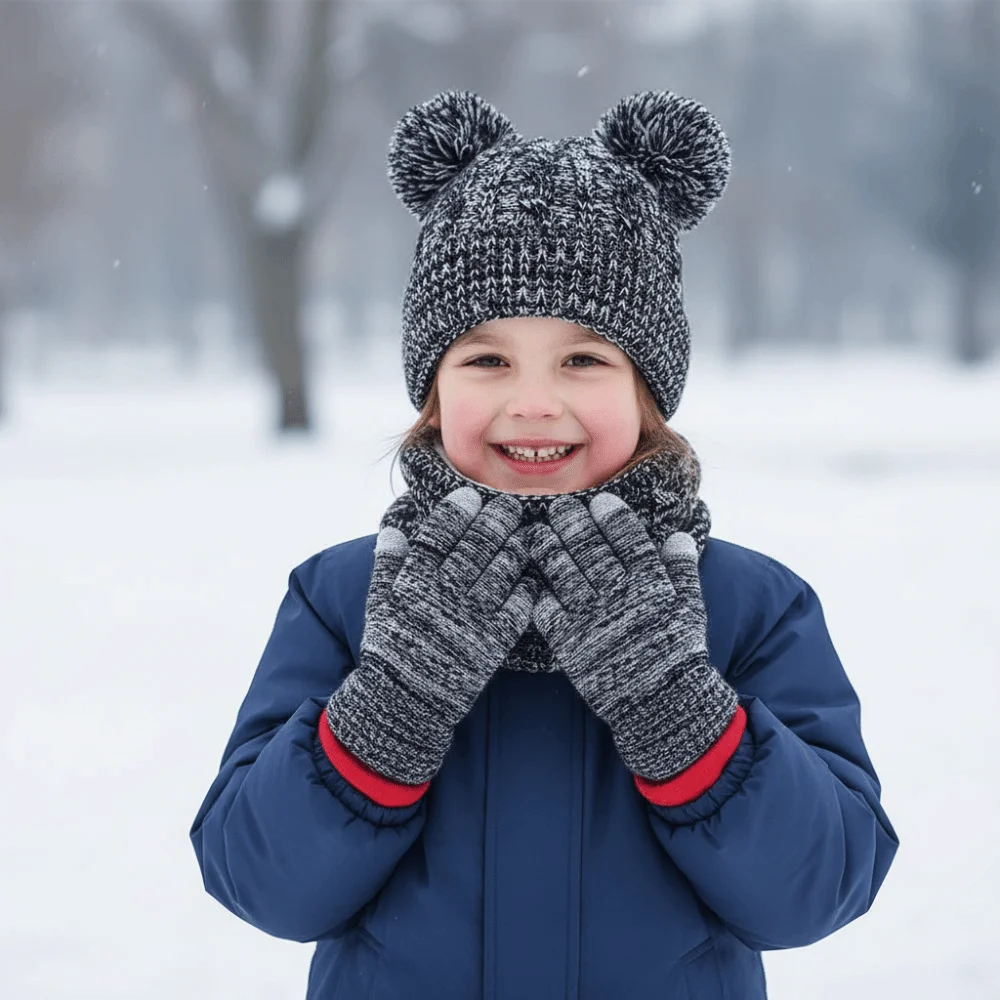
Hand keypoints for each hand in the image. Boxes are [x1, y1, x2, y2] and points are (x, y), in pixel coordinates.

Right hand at [326, 487, 537, 784]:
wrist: (404, 703)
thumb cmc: (391, 649)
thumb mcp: (378, 605)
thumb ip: (387, 565)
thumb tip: (391, 528)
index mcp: (412, 584)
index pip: (437, 536)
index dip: (455, 512)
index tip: (469, 496)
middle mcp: (442, 597)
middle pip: (474, 548)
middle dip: (493, 522)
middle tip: (507, 507)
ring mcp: (470, 620)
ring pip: (499, 573)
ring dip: (514, 550)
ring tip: (523, 536)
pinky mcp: (492, 644)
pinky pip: (517, 609)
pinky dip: (526, 590)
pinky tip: (531, 579)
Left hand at [527, 493, 736, 781]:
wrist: (660, 705)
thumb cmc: (677, 654)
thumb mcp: (691, 608)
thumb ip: (683, 570)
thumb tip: (679, 535)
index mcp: (651, 585)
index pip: (629, 539)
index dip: (613, 517)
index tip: (600, 500)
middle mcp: (620, 597)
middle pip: (590, 550)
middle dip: (573, 524)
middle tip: (559, 508)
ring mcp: (592, 619)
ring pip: (564, 574)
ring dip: (549, 550)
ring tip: (538, 533)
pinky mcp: (570, 643)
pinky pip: (547, 610)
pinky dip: (537, 593)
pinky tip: (528, 579)